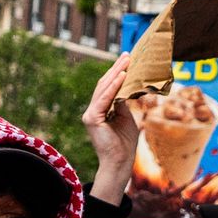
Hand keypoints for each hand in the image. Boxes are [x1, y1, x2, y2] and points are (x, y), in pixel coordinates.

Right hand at [84, 52, 138, 205]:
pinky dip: (113, 87)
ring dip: (116, 73)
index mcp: (99, 111)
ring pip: (103, 89)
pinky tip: (122, 76)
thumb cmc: (125, 144)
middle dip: (117, 69)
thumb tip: (126, 88)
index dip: (117, 73)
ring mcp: (90, 114)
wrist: (120, 163)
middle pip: (104, 85)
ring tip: (127, 61)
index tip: (127, 60)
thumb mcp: (126, 117)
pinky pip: (104, 99)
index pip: (107, 88)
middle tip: (128, 55)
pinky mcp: (92, 119)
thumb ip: (123, 103)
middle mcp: (91, 111)